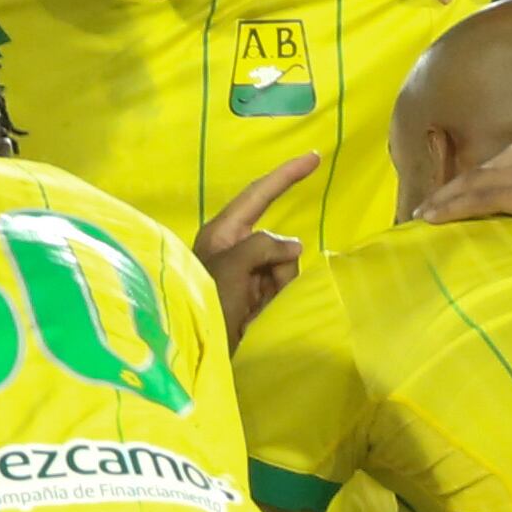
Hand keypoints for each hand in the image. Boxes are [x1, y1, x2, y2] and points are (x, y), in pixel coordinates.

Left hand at [195, 154, 315, 341]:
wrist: (197, 354)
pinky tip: (257, 318)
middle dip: (278, 267)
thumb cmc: (205, 303)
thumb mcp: (231, 267)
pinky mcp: (253, 297)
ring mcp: (245, 275)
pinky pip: (281, 288)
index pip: (259, 194)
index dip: (286, 175)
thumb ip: (262, 246)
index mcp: (222, 232)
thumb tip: (292, 247)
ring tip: (253, 310)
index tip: (315, 157)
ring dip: (277, 289)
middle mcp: (233, 248)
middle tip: (256, 293)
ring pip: (284, 268)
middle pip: (278, 243)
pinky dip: (276, 302)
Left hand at [415, 126, 511, 228]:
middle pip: (479, 171)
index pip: (502, 164)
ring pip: (469, 184)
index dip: (481, 180)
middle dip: (454, 189)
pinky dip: (448, 208)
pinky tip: (429, 218)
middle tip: (431, 204)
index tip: (468, 191)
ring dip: (443, 200)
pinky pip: (473, 199)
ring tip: (423, 214)